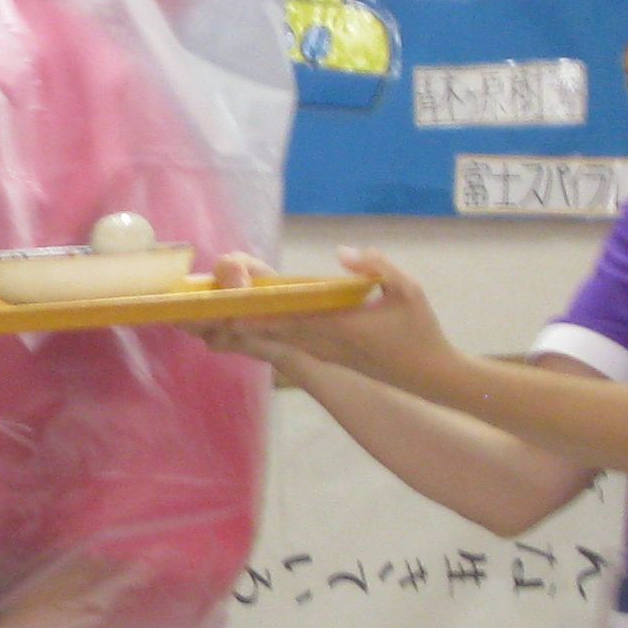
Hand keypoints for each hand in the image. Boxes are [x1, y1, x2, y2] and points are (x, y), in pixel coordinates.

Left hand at [201, 248, 434, 387]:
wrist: (431, 375)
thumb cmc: (421, 330)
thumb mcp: (409, 291)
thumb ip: (377, 268)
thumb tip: (342, 252)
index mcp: (337, 326)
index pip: (287, 319)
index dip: (255, 314)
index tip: (225, 306)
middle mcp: (322, 343)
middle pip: (269, 332)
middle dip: (236, 323)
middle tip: (197, 315)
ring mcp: (323, 353)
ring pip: (274, 342)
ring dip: (244, 333)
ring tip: (206, 324)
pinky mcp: (327, 358)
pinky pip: (285, 347)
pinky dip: (262, 339)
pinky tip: (242, 332)